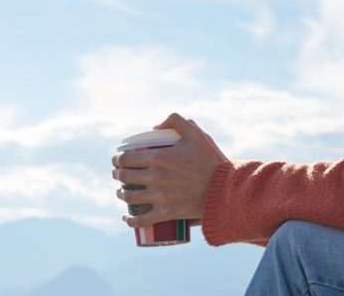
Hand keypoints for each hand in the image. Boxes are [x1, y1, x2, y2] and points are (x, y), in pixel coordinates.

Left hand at [111, 113, 229, 228]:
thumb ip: (176, 121)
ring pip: (129, 198)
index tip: (118, 160)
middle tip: (119, 175)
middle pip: (124, 177)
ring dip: (121, 195)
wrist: (226, 189)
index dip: (117, 159)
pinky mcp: (167, 214)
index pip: (126, 158)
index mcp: (159, 158)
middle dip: (117, 175)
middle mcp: (155, 178)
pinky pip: (142, 220)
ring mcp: (160, 197)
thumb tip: (155, 127)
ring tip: (122, 193)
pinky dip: (130, 221)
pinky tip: (126, 219)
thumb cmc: (211, 161)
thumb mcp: (196, 134)